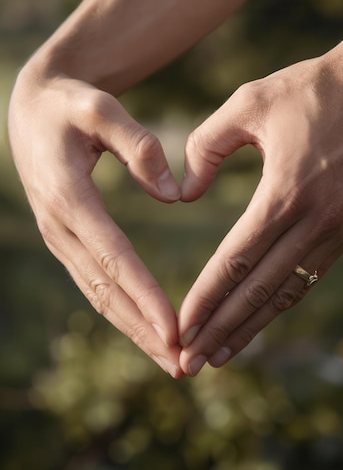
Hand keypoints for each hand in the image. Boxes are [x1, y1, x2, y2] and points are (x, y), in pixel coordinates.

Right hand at [8, 68, 181, 377]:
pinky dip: (121, 309)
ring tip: (169, 358)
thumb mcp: (101, 108)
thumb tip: (174, 194)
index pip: (113, 256)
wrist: (33, 110)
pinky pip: (95, 282)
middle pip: (105, 290)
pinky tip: (145, 328)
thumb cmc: (71, 105)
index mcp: (69, 197)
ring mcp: (59, 236)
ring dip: (133, 329)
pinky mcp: (66, 239)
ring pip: (98, 294)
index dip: (145, 294)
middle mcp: (59, 226)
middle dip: (143, 329)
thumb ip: (138, 145)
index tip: (176, 329)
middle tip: (182, 364)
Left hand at [178, 35, 342, 375]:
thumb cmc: (309, 90)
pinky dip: (280, 304)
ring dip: (251, 327)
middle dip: (222, 328)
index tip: (181, 326)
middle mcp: (314, 221)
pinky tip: (258, 320)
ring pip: (287, 292)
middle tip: (189, 362)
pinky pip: (308, 276)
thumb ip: (205, 146)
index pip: (236, 259)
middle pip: (259, 289)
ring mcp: (336, 229)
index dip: (206, 296)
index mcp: (285, 192)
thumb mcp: (248, 104)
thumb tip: (185, 195)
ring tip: (219, 355)